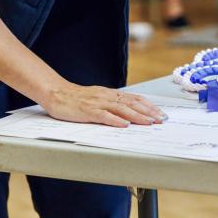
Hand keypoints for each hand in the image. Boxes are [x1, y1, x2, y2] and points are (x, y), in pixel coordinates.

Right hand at [44, 83, 166, 127]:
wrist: (56, 93)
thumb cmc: (76, 98)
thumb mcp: (98, 98)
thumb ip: (111, 104)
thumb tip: (128, 113)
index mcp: (110, 94)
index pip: (134, 99)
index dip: (149, 106)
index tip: (160, 113)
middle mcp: (107, 96)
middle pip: (132, 103)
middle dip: (148, 112)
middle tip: (161, 119)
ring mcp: (98, 103)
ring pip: (122, 109)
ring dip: (137, 116)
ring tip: (149, 122)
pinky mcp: (87, 111)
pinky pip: (104, 116)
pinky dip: (116, 120)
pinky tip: (125, 125)